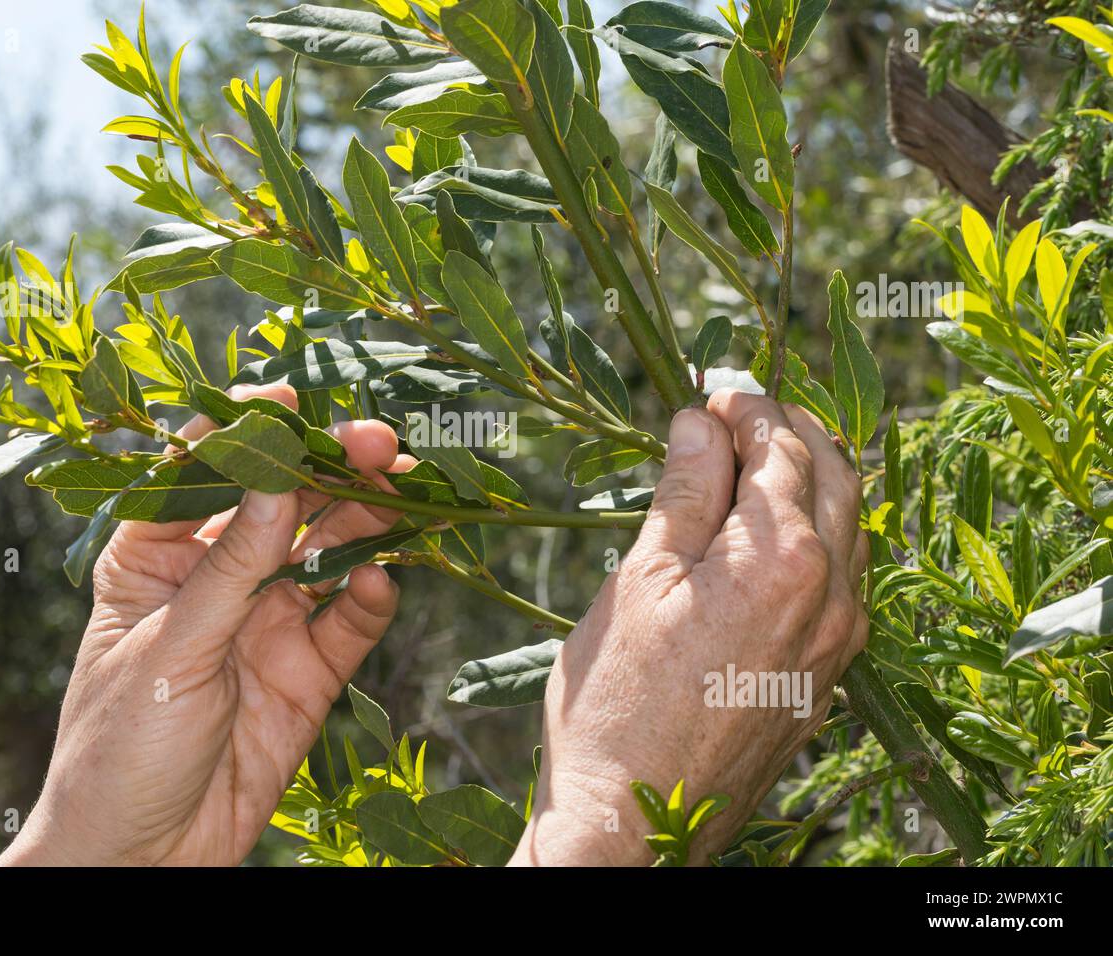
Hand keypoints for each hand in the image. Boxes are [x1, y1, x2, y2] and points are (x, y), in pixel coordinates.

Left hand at [0, 385, 410, 865]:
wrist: (145, 860)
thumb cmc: (119, 751)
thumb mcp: (171, 651)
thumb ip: (232, 567)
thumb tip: (279, 477)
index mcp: (154, 558)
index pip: (199, 473)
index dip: (244, 432)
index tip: (289, 401)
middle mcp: (215, 578)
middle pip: (281, 505)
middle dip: (327, 469)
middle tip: (378, 442)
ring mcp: (266, 623)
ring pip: (327, 552)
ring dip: (365, 521)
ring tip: (403, 493)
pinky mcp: (308, 672)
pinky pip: (349, 621)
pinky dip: (371, 597)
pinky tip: (381, 582)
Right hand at [512, 390, 868, 865]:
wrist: (640, 819)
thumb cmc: (619, 701)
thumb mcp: (638, 582)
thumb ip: (682, 493)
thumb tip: (700, 422)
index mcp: (779, 559)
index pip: (779, 448)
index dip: (747, 408)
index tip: (711, 393)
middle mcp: (830, 593)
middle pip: (832, 474)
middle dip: (789, 430)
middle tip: (738, 413)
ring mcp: (839, 638)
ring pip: (848, 525)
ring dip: (810, 478)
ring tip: (754, 462)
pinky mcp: (830, 672)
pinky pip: (845, 577)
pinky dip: (818, 532)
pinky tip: (774, 534)